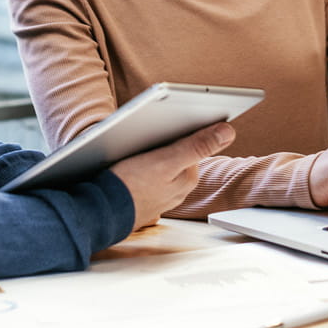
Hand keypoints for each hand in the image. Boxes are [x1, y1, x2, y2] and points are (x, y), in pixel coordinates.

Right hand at [109, 123, 235, 230]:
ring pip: (162, 165)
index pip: (193, 143)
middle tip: (145, 132)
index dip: (182, 126)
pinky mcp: (144, 198)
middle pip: (177, 154)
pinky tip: (127, 164)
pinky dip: (141, 167)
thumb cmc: (129, 187)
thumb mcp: (165, 161)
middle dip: (164, 141)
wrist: (98, 213)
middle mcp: (179, 189)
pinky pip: (148, 175)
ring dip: (151, 153)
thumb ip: (197, 146)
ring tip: (133, 148)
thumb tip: (229, 131)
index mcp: (188, 178)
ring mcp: (161, 195)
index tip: (170, 114)